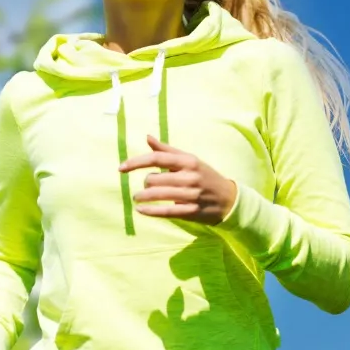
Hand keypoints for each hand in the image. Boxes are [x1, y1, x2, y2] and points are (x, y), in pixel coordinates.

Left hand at [119, 135, 237, 224]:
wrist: (229, 199)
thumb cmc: (204, 176)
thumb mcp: (189, 160)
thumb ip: (166, 151)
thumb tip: (147, 137)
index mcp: (188, 161)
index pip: (156, 159)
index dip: (136, 162)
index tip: (121, 168)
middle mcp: (190, 176)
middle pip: (154, 178)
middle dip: (145, 183)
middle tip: (146, 186)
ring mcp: (191, 194)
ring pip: (158, 194)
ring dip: (143, 197)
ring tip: (137, 198)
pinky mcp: (191, 211)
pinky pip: (166, 211)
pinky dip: (150, 211)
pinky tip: (140, 210)